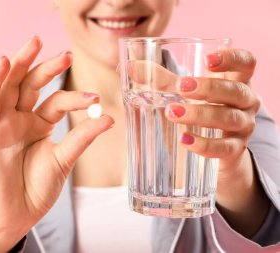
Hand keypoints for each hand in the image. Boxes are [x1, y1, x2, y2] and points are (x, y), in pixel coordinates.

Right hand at [0, 36, 113, 252]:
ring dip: (21, 63)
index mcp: (40, 123)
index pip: (57, 101)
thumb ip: (81, 138)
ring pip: (10, 85)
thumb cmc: (38, 188)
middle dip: (47, 67)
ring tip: (34, 42)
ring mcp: (5, 123)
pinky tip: (4, 62)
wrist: (17, 214)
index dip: (75, 98)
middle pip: (32, 84)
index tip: (95, 100)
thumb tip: (108, 117)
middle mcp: (22, 118)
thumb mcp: (64, 159)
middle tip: (66, 54)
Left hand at [165, 49, 267, 236]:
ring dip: (201, 114)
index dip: (232, 58)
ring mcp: (243, 126)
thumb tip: (128, 67)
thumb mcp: (185, 92)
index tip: (206, 60)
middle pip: (237, 91)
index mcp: (237, 80)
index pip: (246, 63)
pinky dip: (204, 144)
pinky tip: (184, 140)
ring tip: (173, 112)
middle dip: (209, 88)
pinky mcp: (235, 150)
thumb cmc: (202, 108)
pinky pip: (223, 148)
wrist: (217, 147)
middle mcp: (247, 102)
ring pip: (229, 118)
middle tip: (182, 87)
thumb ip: (161, 78)